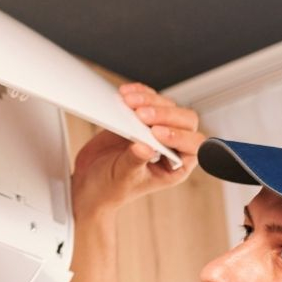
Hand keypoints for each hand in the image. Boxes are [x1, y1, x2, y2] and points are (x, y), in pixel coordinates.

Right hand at [71, 83, 203, 219]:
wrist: (90, 181)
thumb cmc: (111, 188)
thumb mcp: (123, 178)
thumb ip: (135, 161)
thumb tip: (145, 146)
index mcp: (176, 166)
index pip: (192, 145)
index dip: (177, 136)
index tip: (155, 132)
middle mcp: (171, 146)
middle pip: (183, 121)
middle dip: (164, 114)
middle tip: (141, 114)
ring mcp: (156, 130)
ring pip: (166, 106)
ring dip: (149, 101)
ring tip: (129, 101)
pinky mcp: (140, 119)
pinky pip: (147, 100)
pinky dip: (138, 94)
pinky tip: (127, 93)